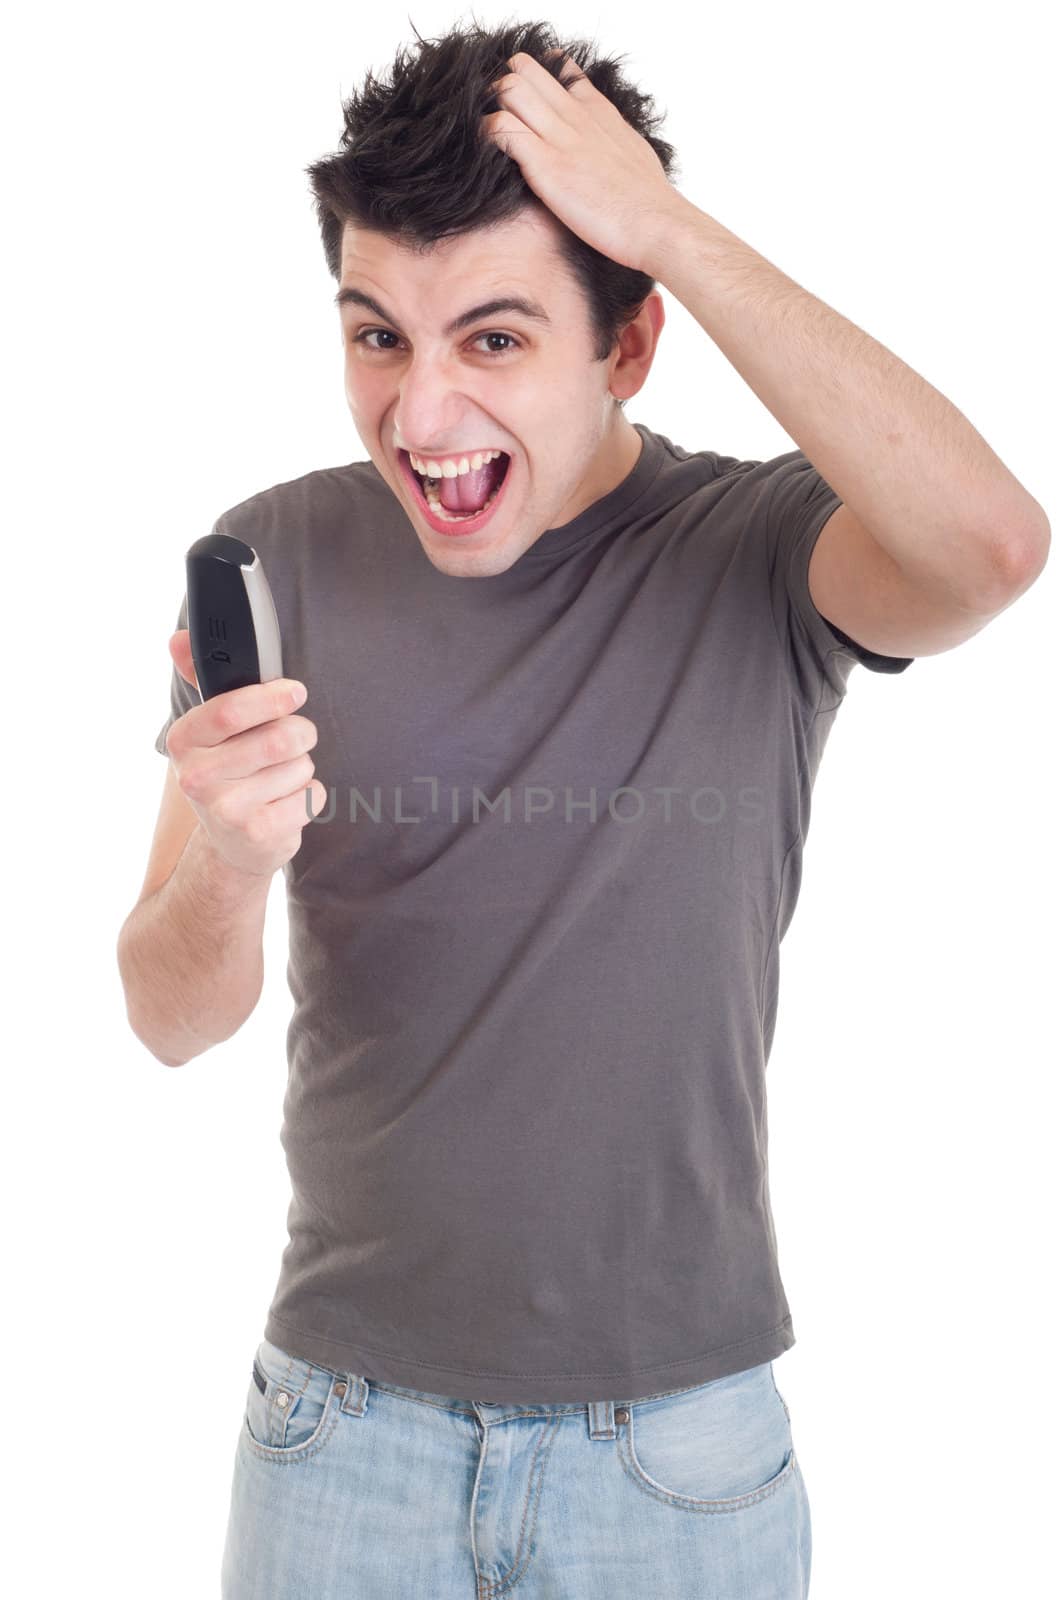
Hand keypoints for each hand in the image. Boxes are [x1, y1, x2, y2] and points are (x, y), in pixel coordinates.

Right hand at [164, 628, 326, 877]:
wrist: (232, 842)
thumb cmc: (227, 771)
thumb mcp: (210, 728)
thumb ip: (202, 679)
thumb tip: (179, 638)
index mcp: (183, 740)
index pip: (230, 709)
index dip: (271, 697)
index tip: (295, 692)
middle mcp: (197, 777)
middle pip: (277, 738)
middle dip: (300, 732)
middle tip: (298, 735)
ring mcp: (227, 810)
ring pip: (299, 765)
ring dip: (303, 766)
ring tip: (281, 776)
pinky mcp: (260, 834)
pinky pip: (312, 795)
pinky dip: (311, 794)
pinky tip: (287, 802)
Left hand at [480, 49, 687, 275]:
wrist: (656, 223)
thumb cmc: (647, 202)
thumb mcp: (633, 154)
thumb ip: (613, 141)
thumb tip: (609, 148)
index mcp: (597, 112)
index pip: (561, 71)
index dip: (536, 81)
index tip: (527, 103)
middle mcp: (575, 116)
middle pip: (526, 71)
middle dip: (503, 87)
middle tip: (498, 121)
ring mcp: (559, 138)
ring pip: (509, 90)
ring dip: (491, 107)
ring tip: (492, 136)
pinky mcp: (545, 165)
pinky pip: (501, 129)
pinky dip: (487, 134)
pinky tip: (490, 153)